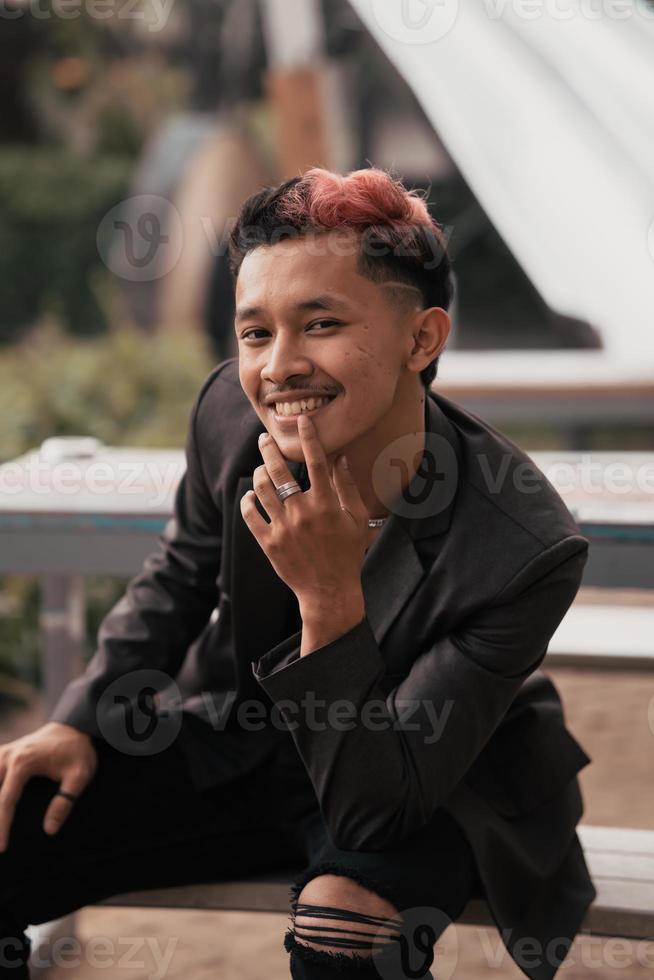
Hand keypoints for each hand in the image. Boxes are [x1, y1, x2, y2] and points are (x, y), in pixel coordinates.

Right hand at [0, 722, 97, 850]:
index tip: (2, 848)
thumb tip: (50, 830)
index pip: (6, 801)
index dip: (2, 826)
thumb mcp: (79, 776)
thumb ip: (65, 802)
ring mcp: (4, 752)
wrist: (75, 726)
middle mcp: (8, 756)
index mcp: (23, 763)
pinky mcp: (5, 752)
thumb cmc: (78, 750)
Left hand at [240, 413, 367, 611]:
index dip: (308, 437)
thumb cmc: (347, 553)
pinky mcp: (268, 542)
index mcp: (326, 504)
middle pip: (279, 470)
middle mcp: (302, 512)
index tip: (302, 420)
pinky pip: (249, 515)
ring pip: (261, 488)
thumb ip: (347, 487)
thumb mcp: (356, 519)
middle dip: (269, 449)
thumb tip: (340, 458)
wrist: (329, 590)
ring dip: (259, 474)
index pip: (316, 461)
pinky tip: (251, 495)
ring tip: (261, 470)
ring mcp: (283, 527)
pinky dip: (247, 501)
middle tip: (264, 439)